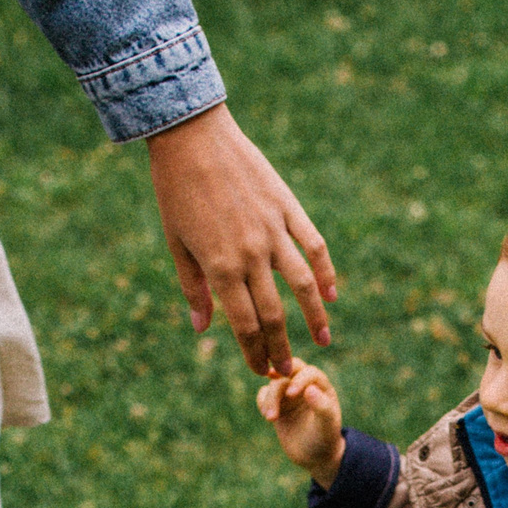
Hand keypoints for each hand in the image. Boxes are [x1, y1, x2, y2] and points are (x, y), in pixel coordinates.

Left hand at [146, 104, 335, 376]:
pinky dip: (325, 271)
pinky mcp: (287, 207)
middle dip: (281, 347)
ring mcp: (272, 230)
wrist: (192, 136)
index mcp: (220, 266)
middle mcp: (250, 253)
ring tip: (323, 341)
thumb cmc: (176, 190)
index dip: (254, 352)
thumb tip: (202, 328)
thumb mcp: (176, 242)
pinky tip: (330, 294)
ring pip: (301, 285)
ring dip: (313, 318)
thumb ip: (193, 287)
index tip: (262, 371)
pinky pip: (313, 245)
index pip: (243, 324)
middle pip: (273, 313)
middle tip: (288, 370)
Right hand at [256, 362, 344, 485]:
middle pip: (288, 370)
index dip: (299, 380)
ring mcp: (288, 393)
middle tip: (270, 380)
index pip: (309, 372)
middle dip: (279, 379)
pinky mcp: (276, 403)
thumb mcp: (327, 425)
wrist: (314, 457)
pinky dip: (262, 402)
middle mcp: (305, 385)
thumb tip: (310, 389)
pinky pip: (263, 394)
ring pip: (273, 383)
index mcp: (321, 385)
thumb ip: (322, 407)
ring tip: (271, 419)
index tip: (291, 394)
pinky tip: (269, 417)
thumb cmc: (325, 439)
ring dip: (269, 398)